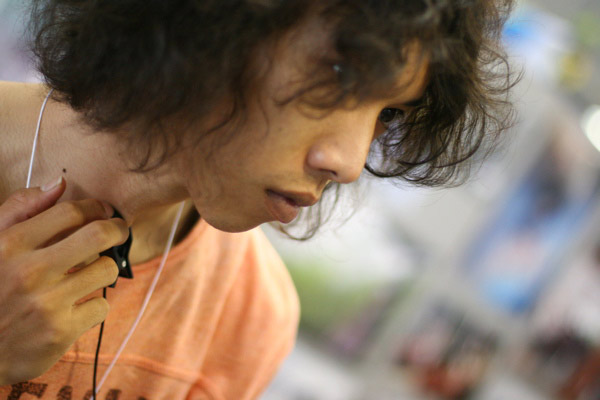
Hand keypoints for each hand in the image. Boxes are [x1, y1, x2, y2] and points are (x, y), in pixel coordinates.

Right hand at [0, 177, 128, 384]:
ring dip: (104, 268)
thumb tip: (59, 183)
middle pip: (99, 235)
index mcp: (9, 245)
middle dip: (117, 229)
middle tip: (119, 231)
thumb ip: (19, 210)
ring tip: (90, 272)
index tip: (103, 211)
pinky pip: (102, 305)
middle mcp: (29, 272)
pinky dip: (94, 304)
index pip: (69, 212)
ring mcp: (47, 303)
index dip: (94, 207)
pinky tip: (76, 306)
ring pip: (106, 269)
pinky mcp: (61, 332)